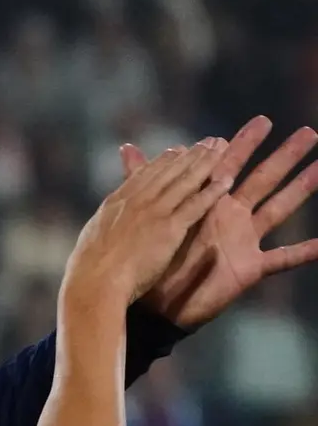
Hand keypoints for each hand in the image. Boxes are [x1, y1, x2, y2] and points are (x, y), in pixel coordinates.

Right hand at [65, 140, 230, 311]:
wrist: (95, 282)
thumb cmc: (87, 268)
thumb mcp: (92, 234)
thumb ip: (105, 220)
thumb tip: (104, 218)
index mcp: (117, 202)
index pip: (145, 173)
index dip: (164, 160)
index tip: (177, 150)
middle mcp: (137, 200)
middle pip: (169, 171)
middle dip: (191, 154)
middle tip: (209, 141)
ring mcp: (154, 212)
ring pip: (185, 181)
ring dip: (205, 163)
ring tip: (221, 149)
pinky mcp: (169, 228)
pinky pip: (195, 205)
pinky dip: (211, 192)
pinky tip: (226, 181)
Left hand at [128, 117, 317, 328]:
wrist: (152, 305)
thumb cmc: (151, 261)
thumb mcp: (149, 215)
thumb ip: (143, 180)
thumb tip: (127, 147)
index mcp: (208, 204)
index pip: (230, 166)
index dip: (244, 144)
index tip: (262, 120)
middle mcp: (232, 217)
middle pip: (264, 179)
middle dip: (285, 155)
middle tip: (308, 132)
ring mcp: (244, 240)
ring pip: (280, 208)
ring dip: (302, 189)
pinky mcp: (249, 267)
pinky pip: (282, 259)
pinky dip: (304, 252)